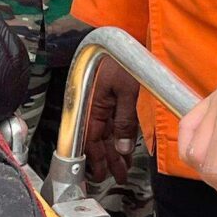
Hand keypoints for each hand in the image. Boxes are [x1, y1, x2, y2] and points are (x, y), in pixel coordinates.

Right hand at [81, 54, 142, 185]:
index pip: (90, 139)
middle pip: (99, 140)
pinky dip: (120, 137)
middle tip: (117, 177)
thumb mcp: (127, 91)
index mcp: (91, 105)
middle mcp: (95, 106)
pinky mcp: (114, 99)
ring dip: (114, 151)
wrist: (123, 39)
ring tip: (123, 168)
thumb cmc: (122, 59)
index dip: (96, 159)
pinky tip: (125, 147)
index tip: (101, 175)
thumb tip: (122, 147)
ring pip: (107, 134)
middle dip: (108, 160)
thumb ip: (124, 121)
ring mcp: (104, 103)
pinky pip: (114, 123)